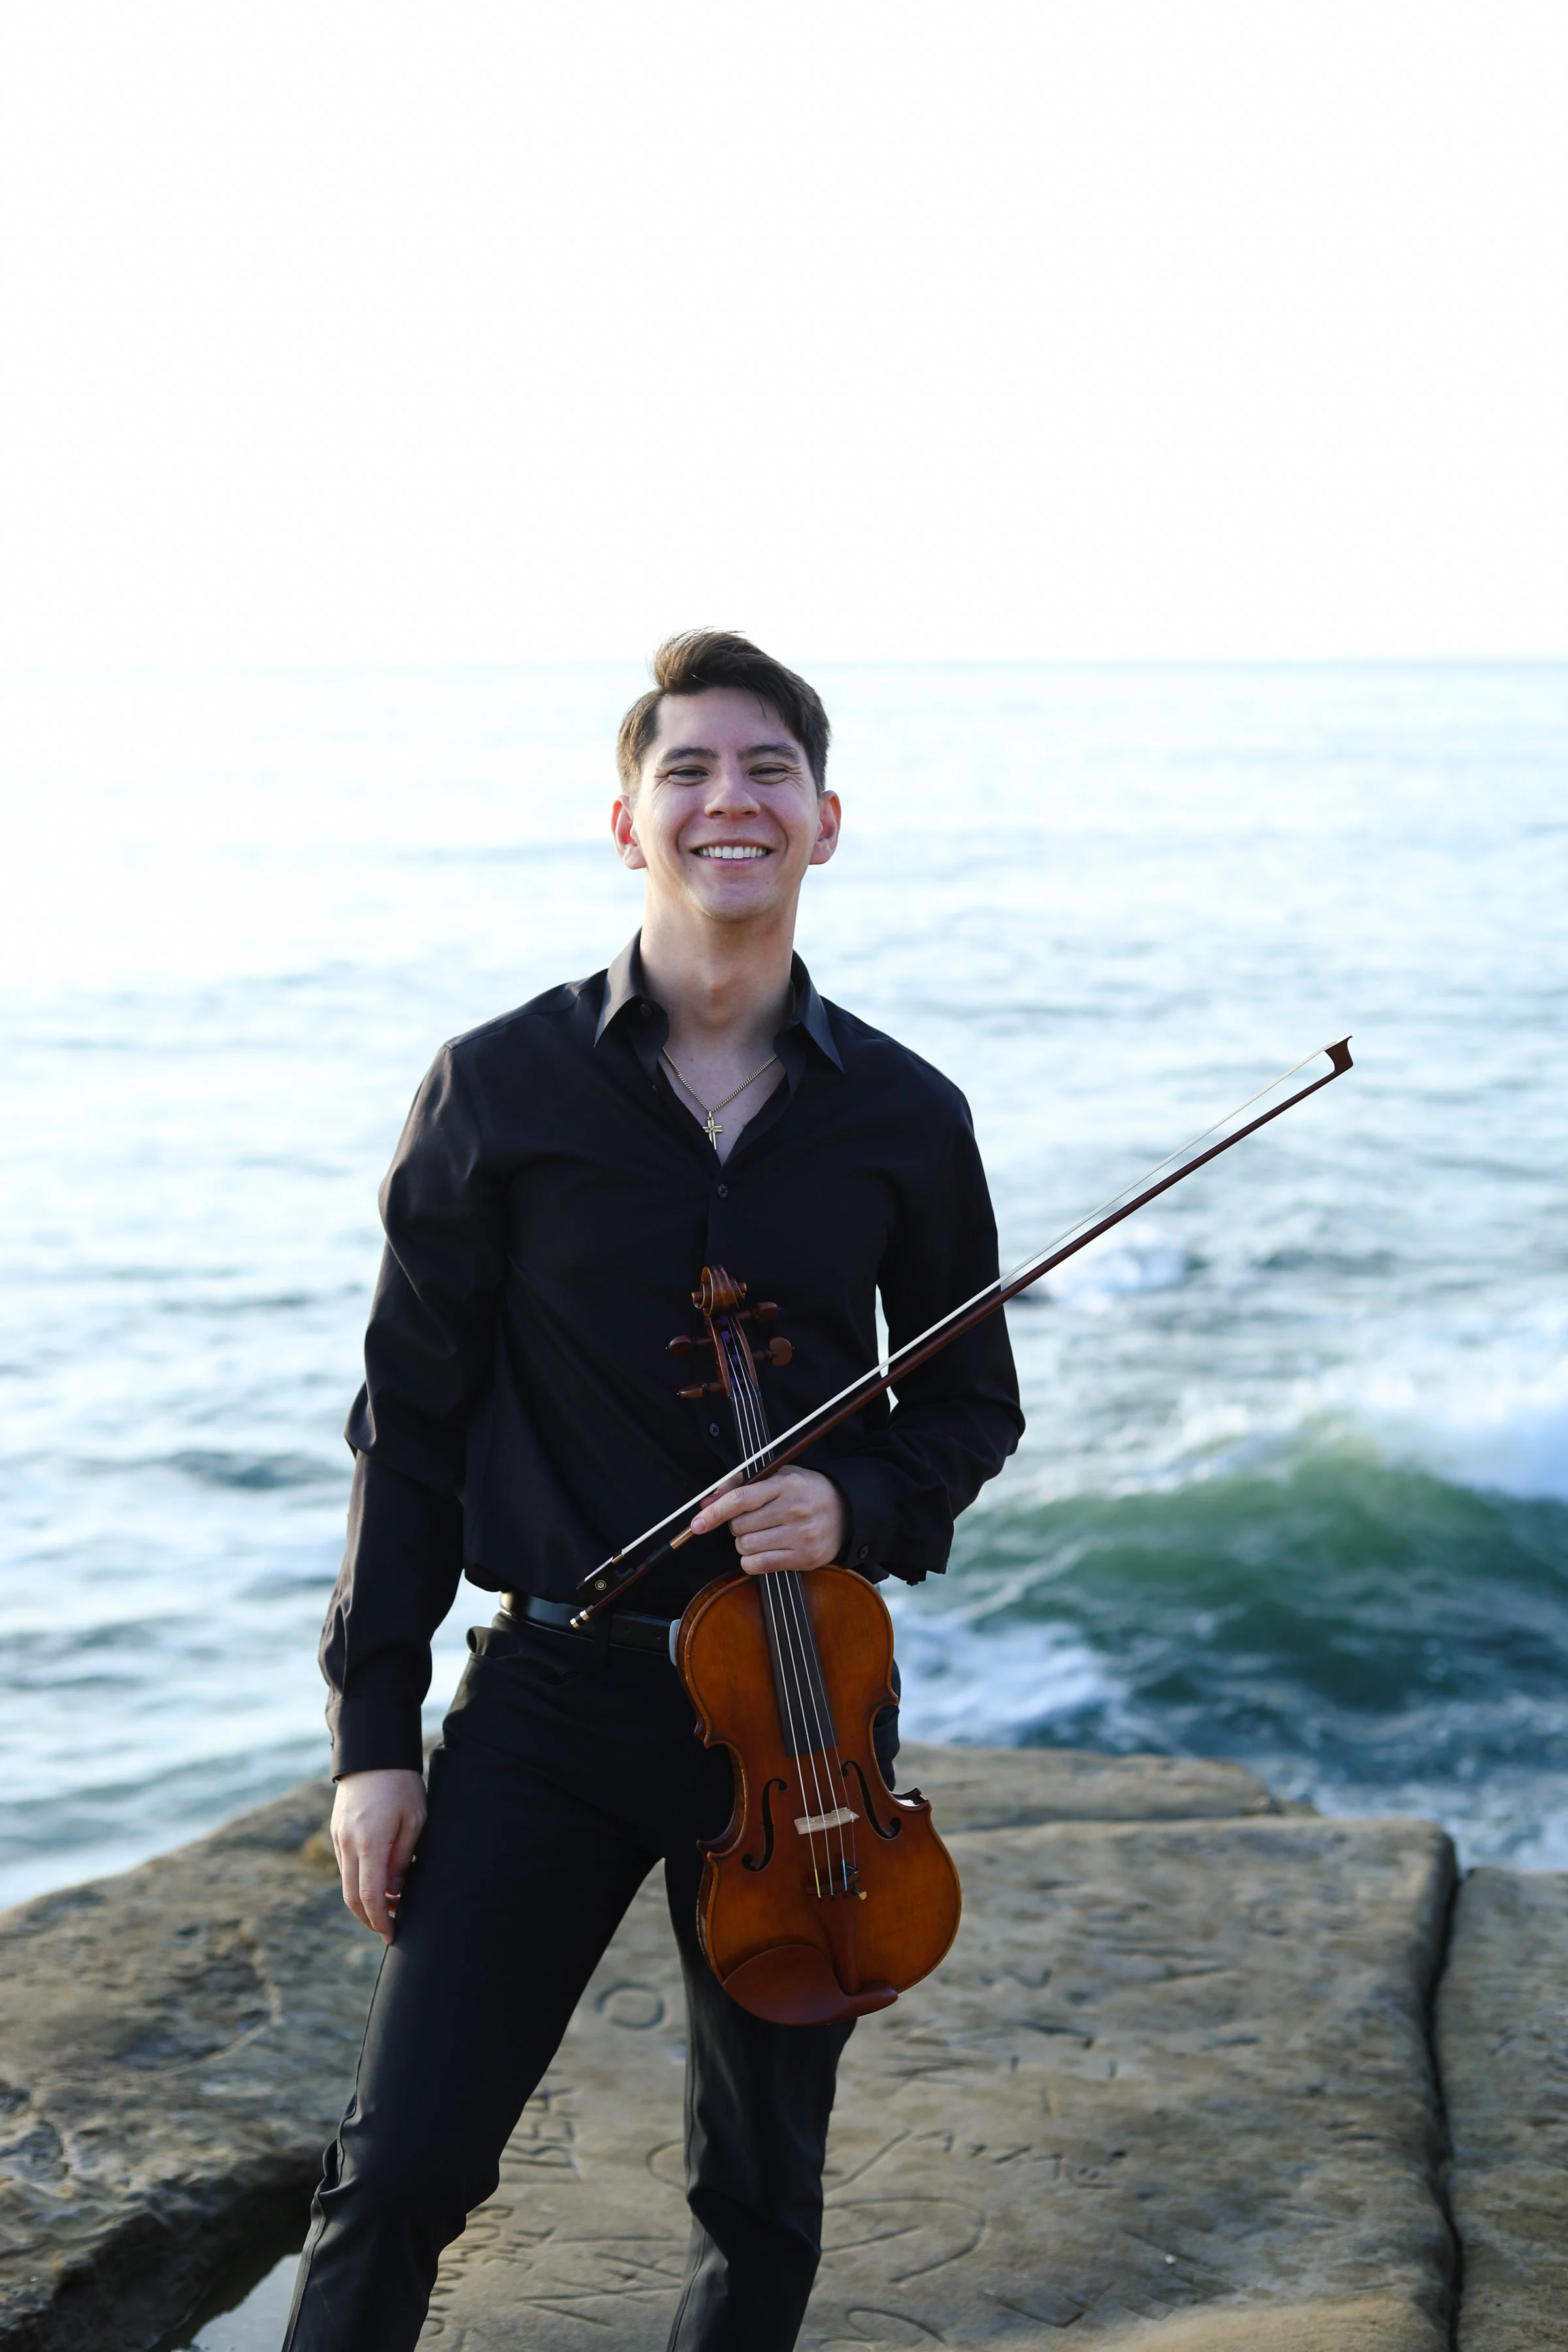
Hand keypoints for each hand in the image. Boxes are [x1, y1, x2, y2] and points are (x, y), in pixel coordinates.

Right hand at [330, 1766, 426, 1943]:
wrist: (373, 1753)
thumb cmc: (402, 1785)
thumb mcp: (414, 1821)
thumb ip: (402, 1859)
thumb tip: (394, 1892)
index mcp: (369, 1842)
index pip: (370, 1896)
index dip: (380, 1920)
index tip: (392, 1935)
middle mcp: (347, 1844)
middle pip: (352, 1897)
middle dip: (369, 1919)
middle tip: (389, 1929)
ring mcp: (338, 1838)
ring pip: (346, 1883)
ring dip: (364, 1901)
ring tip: (390, 1906)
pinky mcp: (336, 1831)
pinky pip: (345, 1866)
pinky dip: (358, 1882)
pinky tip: (379, 1882)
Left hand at [690, 1467, 846, 1574]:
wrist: (847, 1511)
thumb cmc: (806, 1491)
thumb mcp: (778, 1476)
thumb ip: (740, 1484)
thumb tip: (707, 1502)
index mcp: (785, 1484)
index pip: (740, 1499)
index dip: (714, 1512)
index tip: (697, 1523)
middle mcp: (793, 1509)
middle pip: (740, 1526)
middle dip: (736, 1526)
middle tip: (752, 1521)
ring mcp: (800, 1535)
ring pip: (746, 1546)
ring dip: (744, 1544)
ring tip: (762, 1534)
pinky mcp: (804, 1557)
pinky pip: (759, 1565)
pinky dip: (751, 1561)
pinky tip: (763, 1551)